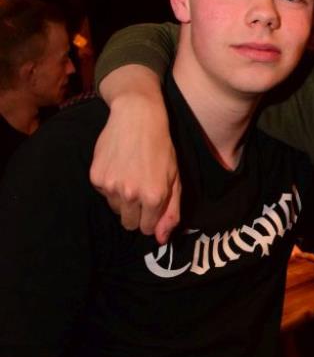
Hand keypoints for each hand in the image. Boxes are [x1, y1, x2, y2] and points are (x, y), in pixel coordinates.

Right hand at [90, 91, 179, 243]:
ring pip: (116, 210)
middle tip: (141, 190)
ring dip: (123, 199)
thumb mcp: (175, 179)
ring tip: (131, 175)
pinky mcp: (96, 177)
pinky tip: (119, 167)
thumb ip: (171, 212)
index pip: (148, 229)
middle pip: (129, 224)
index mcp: (153, 197)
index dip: (151, 218)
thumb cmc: (161, 148)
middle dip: (137, 213)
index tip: (153, 203)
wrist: (137, 116)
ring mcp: (111, 186)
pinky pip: (104, 194)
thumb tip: (161, 239)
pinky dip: (111, 185)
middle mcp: (130, 194)